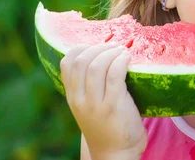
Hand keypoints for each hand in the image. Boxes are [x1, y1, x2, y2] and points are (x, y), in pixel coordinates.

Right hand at [60, 42, 146, 159]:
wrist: (116, 154)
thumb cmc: (108, 128)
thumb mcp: (90, 107)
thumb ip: (90, 87)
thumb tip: (103, 57)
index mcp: (72, 98)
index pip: (66, 63)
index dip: (81, 48)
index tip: (97, 46)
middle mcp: (80, 100)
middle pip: (81, 60)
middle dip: (99, 47)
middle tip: (115, 46)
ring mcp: (95, 104)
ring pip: (97, 65)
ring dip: (111, 52)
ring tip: (122, 51)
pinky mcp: (113, 106)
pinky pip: (115, 75)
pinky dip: (121, 61)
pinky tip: (128, 58)